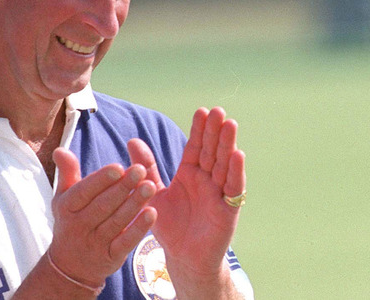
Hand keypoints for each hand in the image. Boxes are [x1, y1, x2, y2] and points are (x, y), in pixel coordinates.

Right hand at [46, 148, 157, 287]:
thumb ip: (68, 173)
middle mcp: (79, 226)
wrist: (69, 267)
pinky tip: (153, 213)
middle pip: (103, 205)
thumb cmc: (72, 221)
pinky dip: (139, 228)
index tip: (119, 166)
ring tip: (150, 187)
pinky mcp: (111, 257)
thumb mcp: (65, 198)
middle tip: (141, 170)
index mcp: (67, 207)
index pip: (84, 191)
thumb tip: (60, 149)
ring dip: (134, 204)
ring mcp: (95, 243)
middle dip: (122, 187)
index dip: (101, 179)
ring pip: (116, 222)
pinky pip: (126, 242)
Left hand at [129, 107, 245, 296]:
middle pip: (212, 151)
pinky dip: (235, 171)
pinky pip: (233, 188)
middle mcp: (207, 180)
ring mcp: (219, 193)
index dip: (199, 130)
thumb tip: (132, 140)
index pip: (196, 147)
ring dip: (228, 145)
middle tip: (218, 111)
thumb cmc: (170, 227)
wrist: (184, 258)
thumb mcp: (153, 194)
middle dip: (215, 132)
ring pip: (224, 164)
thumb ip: (146, 168)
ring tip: (229, 124)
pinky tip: (237, 154)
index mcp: (190, 174)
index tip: (202, 111)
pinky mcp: (228, 209)